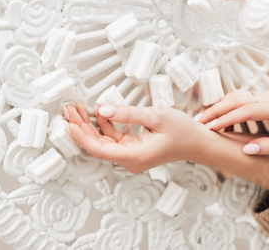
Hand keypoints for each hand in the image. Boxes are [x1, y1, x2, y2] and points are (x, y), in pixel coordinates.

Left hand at [65, 103, 268, 193]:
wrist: (200, 141)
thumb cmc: (184, 132)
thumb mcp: (156, 117)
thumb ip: (129, 114)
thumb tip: (104, 110)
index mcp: (135, 155)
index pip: (99, 148)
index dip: (81, 135)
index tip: (69, 123)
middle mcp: (130, 159)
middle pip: (98, 144)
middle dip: (82, 127)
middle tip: (69, 109)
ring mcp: (132, 154)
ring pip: (104, 140)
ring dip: (92, 125)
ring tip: (78, 108)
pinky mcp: (135, 148)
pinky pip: (114, 138)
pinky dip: (105, 125)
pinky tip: (99, 112)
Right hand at [199, 91, 268, 154]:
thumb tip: (247, 150)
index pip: (247, 110)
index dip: (227, 118)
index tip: (210, 127)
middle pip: (236, 99)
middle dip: (215, 110)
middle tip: (197, 123)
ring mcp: (265, 95)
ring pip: (236, 96)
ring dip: (217, 107)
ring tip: (202, 122)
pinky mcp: (262, 98)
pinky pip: (240, 99)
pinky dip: (226, 107)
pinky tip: (218, 122)